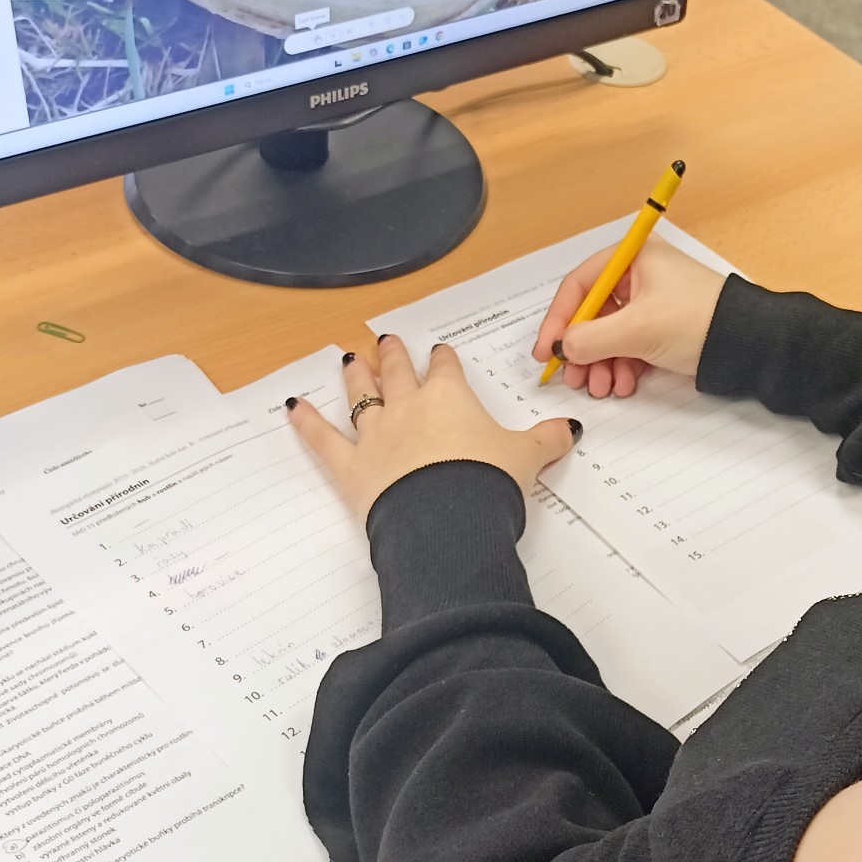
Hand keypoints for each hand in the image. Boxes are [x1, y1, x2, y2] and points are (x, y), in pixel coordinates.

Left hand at [290, 333, 578, 522]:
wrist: (449, 521)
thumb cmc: (487, 484)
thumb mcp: (527, 459)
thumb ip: (545, 441)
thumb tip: (569, 431)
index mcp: (451, 397)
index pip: (446, 369)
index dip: (443, 359)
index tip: (440, 353)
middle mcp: (408, 407)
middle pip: (398, 372)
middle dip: (392, 354)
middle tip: (386, 340)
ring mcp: (375, 434)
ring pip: (360, 396)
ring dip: (354, 376)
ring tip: (348, 358)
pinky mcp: (350, 466)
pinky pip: (323, 439)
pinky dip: (305, 422)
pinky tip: (292, 406)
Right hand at [533, 234, 727, 397]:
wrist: (750, 345)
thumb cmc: (698, 321)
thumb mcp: (636, 330)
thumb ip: (589, 339)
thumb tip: (560, 348)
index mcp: (633, 257)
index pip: (579, 285)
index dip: (558, 319)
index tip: (546, 350)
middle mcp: (640, 274)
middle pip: (592, 312)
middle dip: (582, 349)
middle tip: (574, 377)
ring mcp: (652, 301)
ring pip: (610, 333)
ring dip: (601, 363)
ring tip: (603, 387)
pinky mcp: (664, 325)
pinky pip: (629, 344)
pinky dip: (621, 365)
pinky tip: (624, 384)